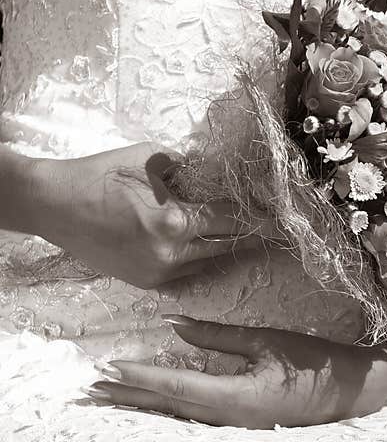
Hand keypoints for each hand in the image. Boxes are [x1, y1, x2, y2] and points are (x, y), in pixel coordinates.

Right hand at [30, 142, 263, 288]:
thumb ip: (189, 167)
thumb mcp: (150, 159)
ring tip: (245, 235)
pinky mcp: (145, 282)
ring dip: (224, 247)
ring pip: (207, 261)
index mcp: (175, 221)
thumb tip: (220, 170)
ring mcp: (157, 272)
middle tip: (274, 230)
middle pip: (225, 245)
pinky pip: (185, 271)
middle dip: (250, 236)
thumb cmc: (100, 175)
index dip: (257, 217)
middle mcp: (171, 253)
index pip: (230, 220)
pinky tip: (206, 244)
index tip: (279, 218)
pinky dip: (198, 257)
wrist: (53, 205)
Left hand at [85, 316, 386, 427]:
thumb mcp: (265, 340)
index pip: (175, 387)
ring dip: (146, 401)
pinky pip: (196, 415)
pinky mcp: (243, 422)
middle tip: (94, 386)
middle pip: (169, 407)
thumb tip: (175, 324)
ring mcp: (237, 425)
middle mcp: (230, 419)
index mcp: (236, 398)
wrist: (350, 388)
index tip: (109, 366)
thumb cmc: (313, 361)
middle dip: (130, 395)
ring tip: (115, 393)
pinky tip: (157, 399)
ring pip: (179, 414)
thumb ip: (218, 336)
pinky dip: (170, 404)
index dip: (140, 376)